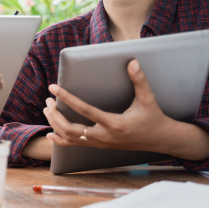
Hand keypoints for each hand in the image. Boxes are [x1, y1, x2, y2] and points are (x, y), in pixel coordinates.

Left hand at [44, 59, 172, 150]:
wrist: (160, 139)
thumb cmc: (153, 117)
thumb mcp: (147, 99)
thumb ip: (140, 80)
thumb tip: (133, 62)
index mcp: (115, 124)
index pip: (85, 111)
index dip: (68, 99)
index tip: (54, 88)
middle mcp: (105, 136)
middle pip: (71, 129)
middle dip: (56, 114)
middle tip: (48, 100)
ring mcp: (101, 143)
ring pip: (70, 138)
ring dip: (55, 124)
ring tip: (48, 109)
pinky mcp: (99, 145)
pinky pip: (76, 145)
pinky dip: (61, 140)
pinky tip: (51, 133)